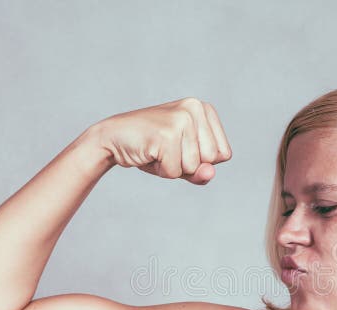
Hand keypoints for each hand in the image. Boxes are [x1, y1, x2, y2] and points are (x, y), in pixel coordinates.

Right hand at [94, 97, 231, 184]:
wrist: (112, 138)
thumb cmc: (152, 149)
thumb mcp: (183, 163)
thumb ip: (202, 171)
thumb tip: (209, 173)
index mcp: (204, 109)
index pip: (224, 154)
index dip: (203, 162)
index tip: (181, 148)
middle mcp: (195, 108)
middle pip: (211, 160)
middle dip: (188, 165)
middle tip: (166, 150)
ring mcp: (181, 119)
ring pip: (194, 167)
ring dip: (174, 168)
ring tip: (157, 151)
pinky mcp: (166, 134)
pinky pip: (175, 171)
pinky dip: (162, 171)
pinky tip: (149, 153)